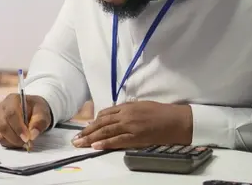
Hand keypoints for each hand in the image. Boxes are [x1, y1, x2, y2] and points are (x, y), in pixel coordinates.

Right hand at [0, 93, 51, 148]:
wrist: (32, 110)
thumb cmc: (36, 109)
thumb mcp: (43, 112)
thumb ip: (40, 122)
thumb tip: (33, 134)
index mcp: (13, 100)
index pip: (11, 113)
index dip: (18, 127)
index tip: (27, 137)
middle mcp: (2, 108)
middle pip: (4, 125)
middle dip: (16, 137)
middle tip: (27, 143)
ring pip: (1, 133)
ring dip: (13, 141)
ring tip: (24, 143)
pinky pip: (0, 138)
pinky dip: (10, 143)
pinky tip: (19, 142)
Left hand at [72, 101, 191, 149]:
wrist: (176, 120)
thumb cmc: (161, 113)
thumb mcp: (141, 106)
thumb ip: (127, 110)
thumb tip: (115, 115)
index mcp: (126, 107)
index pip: (104, 114)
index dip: (93, 122)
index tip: (85, 128)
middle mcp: (125, 115)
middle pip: (101, 123)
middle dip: (87, 131)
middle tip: (76, 138)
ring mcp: (130, 125)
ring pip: (106, 131)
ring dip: (91, 138)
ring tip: (80, 143)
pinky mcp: (136, 136)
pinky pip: (117, 140)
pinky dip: (105, 143)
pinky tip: (96, 146)